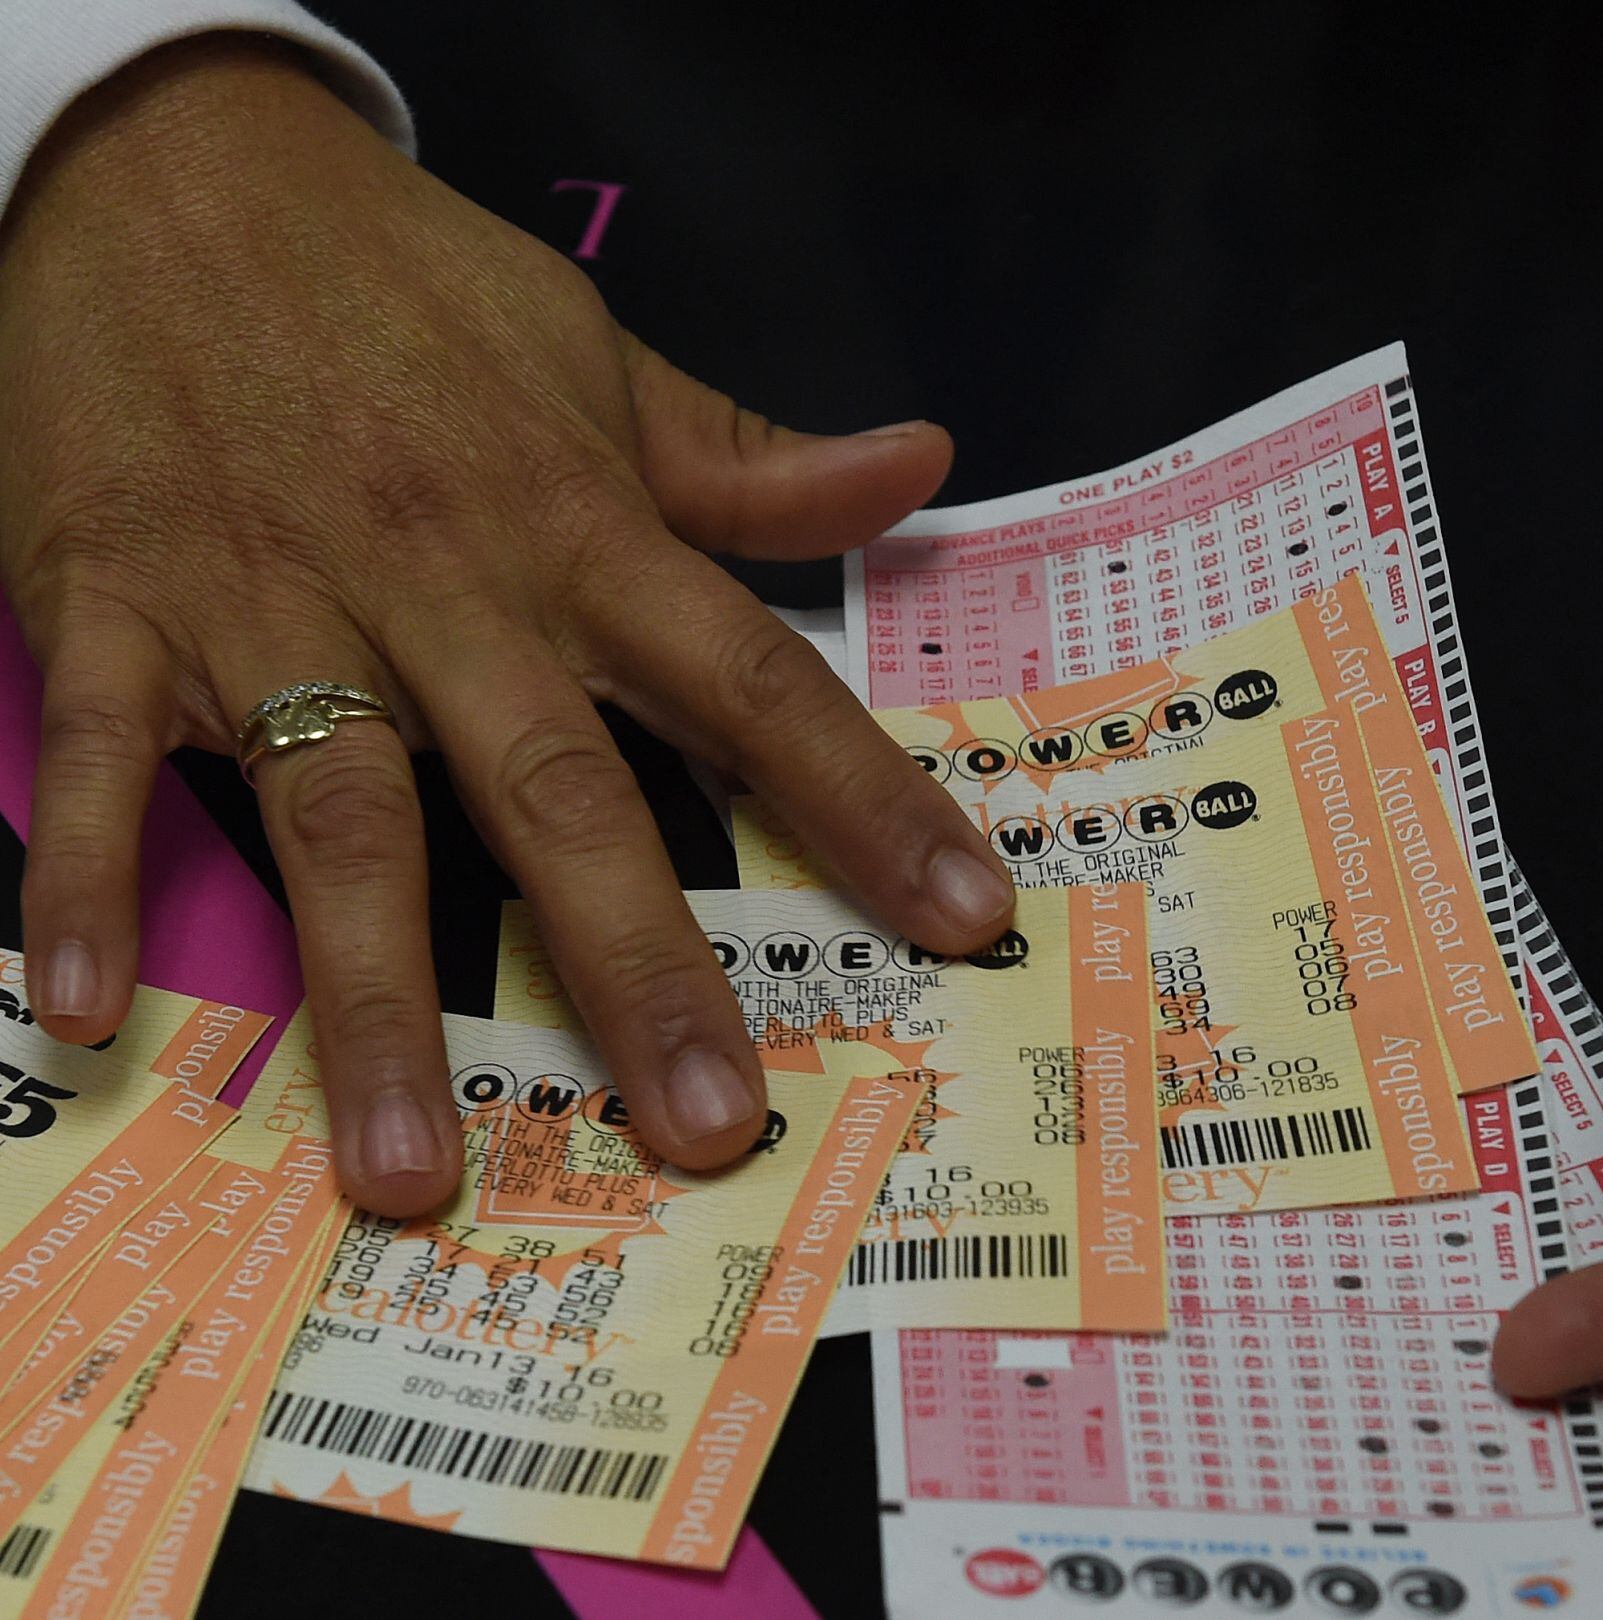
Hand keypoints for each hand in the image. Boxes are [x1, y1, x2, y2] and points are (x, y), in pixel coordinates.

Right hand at [0, 37, 1014, 1214]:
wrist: (173, 165)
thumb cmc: (406, 285)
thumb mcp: (598, 354)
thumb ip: (750, 455)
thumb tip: (921, 465)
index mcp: (580, 529)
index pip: (755, 682)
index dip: (868, 802)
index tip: (964, 917)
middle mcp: (448, 585)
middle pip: (561, 795)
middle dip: (641, 968)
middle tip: (709, 1127)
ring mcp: (276, 605)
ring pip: (341, 820)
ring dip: (376, 1001)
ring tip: (412, 1169)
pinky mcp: (115, 606)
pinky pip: (105, 755)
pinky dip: (83, 873)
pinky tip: (82, 1010)